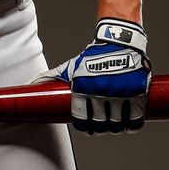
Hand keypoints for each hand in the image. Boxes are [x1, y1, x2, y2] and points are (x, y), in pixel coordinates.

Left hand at [36, 18, 150, 133]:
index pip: (81, 119)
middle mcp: (101, 91)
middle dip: (100, 128)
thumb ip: (53, 76)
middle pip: (100, 124)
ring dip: (115, 128)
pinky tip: (129, 125)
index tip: (87, 127)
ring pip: (117, 123)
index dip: (84, 127)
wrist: (118, 41)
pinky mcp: (138, 92)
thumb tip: (31, 84)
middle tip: (101, 126)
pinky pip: (135, 118)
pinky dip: (132, 125)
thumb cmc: (92, 56)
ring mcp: (121, 92)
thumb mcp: (71, 66)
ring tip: (114, 125)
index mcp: (83, 87)